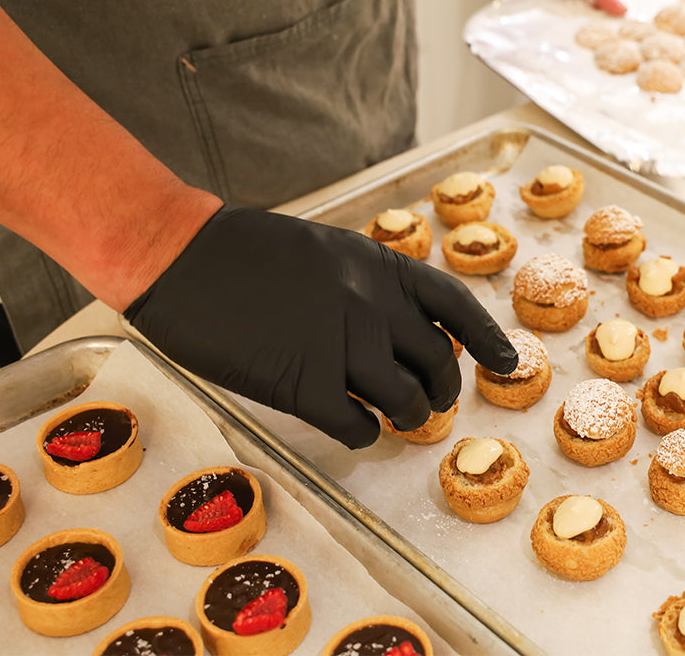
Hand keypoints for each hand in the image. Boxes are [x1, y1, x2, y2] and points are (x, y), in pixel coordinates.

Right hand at [124, 205, 517, 448]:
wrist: (179, 254)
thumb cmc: (245, 252)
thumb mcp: (327, 250)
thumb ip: (371, 285)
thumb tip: (405, 330)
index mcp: (379, 266)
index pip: (454, 305)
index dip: (487, 337)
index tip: (505, 362)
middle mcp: (371, 304)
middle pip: (438, 363)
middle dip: (443, 391)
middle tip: (432, 403)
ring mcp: (340, 344)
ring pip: (407, 401)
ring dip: (410, 417)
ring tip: (398, 419)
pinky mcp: (303, 384)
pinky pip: (356, 424)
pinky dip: (365, 434)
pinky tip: (357, 428)